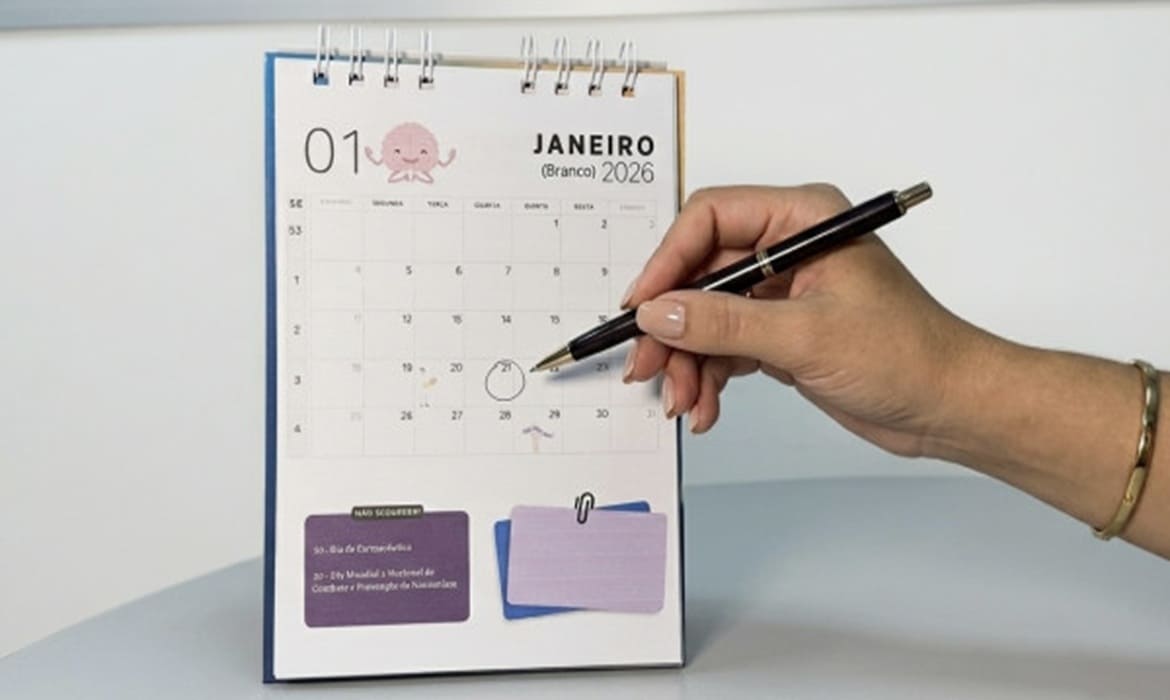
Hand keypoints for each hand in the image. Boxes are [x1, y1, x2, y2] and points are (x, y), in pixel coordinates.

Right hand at [623, 183, 992, 456]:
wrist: (949, 405)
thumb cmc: (909, 354)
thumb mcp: (807, 337)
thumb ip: (725, 323)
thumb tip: (658, 312)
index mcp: (803, 219)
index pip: (711, 219)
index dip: (667, 260)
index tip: (641, 305)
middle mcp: (787, 248)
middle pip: (699, 273)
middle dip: (671, 325)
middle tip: (648, 365)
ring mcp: (781, 292)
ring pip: (704, 315)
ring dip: (687, 360)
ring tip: (684, 400)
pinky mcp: (779, 331)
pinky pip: (722, 346)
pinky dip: (708, 376)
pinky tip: (705, 407)